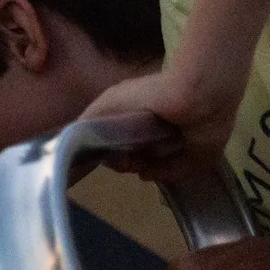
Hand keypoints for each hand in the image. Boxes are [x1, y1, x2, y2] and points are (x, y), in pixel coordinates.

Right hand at [79, 66, 237, 182]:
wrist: (192, 96)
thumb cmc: (145, 96)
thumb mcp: (106, 105)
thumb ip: (86, 124)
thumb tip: (73, 146)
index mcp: (137, 117)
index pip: (118, 142)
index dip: (107, 152)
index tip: (100, 156)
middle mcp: (156, 130)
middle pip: (134, 156)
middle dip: (123, 162)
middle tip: (122, 160)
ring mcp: (176, 143)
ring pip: (152, 166)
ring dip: (140, 167)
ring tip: (136, 163)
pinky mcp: (196, 155)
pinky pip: (175, 172)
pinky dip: (162, 173)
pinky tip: (149, 170)